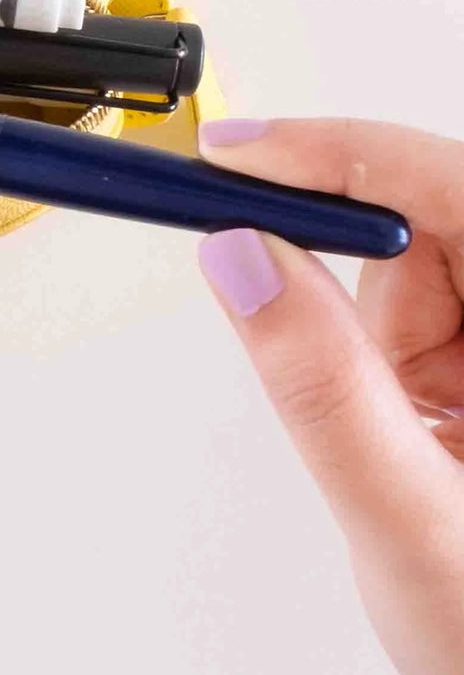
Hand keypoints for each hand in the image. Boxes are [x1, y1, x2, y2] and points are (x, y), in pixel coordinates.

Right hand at [198, 118, 463, 674]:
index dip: (343, 154)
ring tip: (403, 450)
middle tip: (347, 379)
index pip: (451, 188)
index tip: (233, 153)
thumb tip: (240, 258)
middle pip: (431, 222)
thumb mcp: (403, 521)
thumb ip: (321, 384)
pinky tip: (412, 443)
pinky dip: (376, 364)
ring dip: (370, 341)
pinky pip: (411, 316)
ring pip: (414, 270)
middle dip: (356, 284)